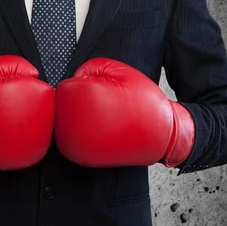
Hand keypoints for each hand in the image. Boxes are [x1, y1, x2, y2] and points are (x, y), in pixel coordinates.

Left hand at [54, 58, 194, 167]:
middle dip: (82, 103)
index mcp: (78, 99)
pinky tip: (104, 132)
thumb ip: (90, 68)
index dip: (89, 85)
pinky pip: (72, 140)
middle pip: (63, 106)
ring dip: (83, 120)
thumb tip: (73, 78)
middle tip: (109, 107)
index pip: (66, 87)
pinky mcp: (79, 158)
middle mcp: (71, 126)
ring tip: (108, 120)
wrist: (162, 136)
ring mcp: (74, 145)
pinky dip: (85, 134)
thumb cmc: (144, 103)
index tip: (108, 93)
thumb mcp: (119, 71)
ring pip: (66, 123)